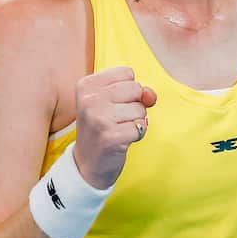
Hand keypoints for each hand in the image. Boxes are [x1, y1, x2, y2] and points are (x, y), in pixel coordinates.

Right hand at [71, 66, 156, 189]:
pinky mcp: (111, 137)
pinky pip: (141, 127)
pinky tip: (122, 140)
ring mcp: (99, 118)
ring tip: (118, 130)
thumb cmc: (102, 128)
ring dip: (136, 121)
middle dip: (134, 105)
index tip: (112, 104)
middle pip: (135, 88)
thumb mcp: (112, 102)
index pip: (126, 73)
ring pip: (140, 109)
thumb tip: (150, 96)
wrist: (87, 164)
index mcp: (86, 85)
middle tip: (116, 119)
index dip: (128, 91)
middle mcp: (89, 99)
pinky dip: (137, 134)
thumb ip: (136, 91)